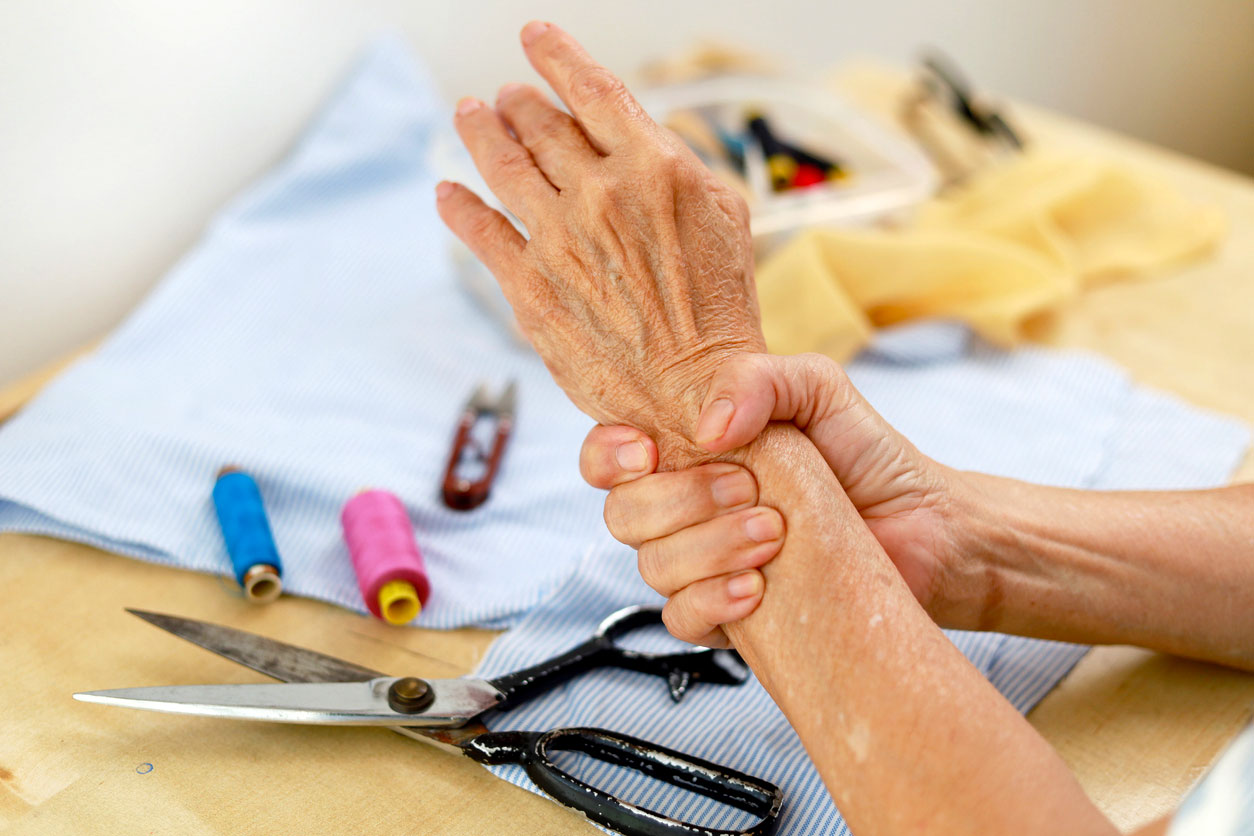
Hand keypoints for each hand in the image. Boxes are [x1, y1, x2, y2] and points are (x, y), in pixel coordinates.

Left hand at [437, 22, 763, 460]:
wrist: (697, 395)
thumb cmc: (720, 312)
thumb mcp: (725, 217)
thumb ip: (678, 166)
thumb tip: (636, 137)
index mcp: (655, 167)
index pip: (593, 91)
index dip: (557, 57)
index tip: (534, 38)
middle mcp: (600, 194)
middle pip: (540, 125)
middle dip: (517, 103)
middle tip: (504, 97)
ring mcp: (559, 240)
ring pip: (503, 166)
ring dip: (480, 134)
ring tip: (469, 116)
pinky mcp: (529, 288)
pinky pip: (481, 231)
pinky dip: (459, 206)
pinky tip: (448, 193)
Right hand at [582, 352, 979, 642]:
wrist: (926, 528)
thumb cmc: (867, 455)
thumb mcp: (818, 389)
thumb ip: (758, 380)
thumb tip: (703, 427)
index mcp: (690, 451)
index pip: (608, 457)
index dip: (609, 457)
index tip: (649, 451)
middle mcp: (686, 508)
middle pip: (623, 514)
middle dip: (679, 501)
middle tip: (749, 487)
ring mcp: (705, 563)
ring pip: (652, 568)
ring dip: (707, 550)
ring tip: (774, 534)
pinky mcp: (731, 613)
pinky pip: (682, 620)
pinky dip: (712, 602)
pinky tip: (759, 588)